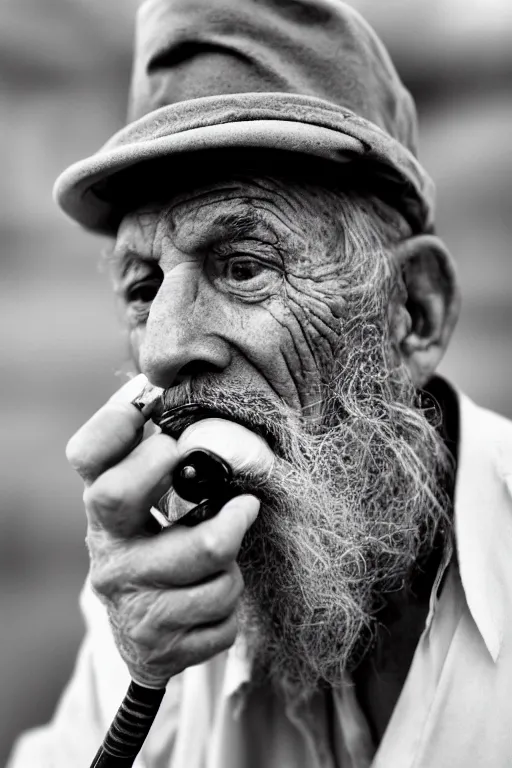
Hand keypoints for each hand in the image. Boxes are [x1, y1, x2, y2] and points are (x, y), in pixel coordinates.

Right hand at [65, 385, 259, 687]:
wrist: (142, 630)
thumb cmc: (153, 542)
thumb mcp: (143, 498)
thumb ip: (148, 448)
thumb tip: (157, 384)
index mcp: (102, 507)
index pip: (90, 456)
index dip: (121, 428)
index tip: (168, 432)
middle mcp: (108, 554)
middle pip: (172, 525)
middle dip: (206, 505)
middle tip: (242, 506)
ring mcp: (132, 604)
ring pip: (215, 575)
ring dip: (233, 569)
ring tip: (224, 563)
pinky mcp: (161, 647)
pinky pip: (224, 621)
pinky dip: (232, 608)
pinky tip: (214, 601)